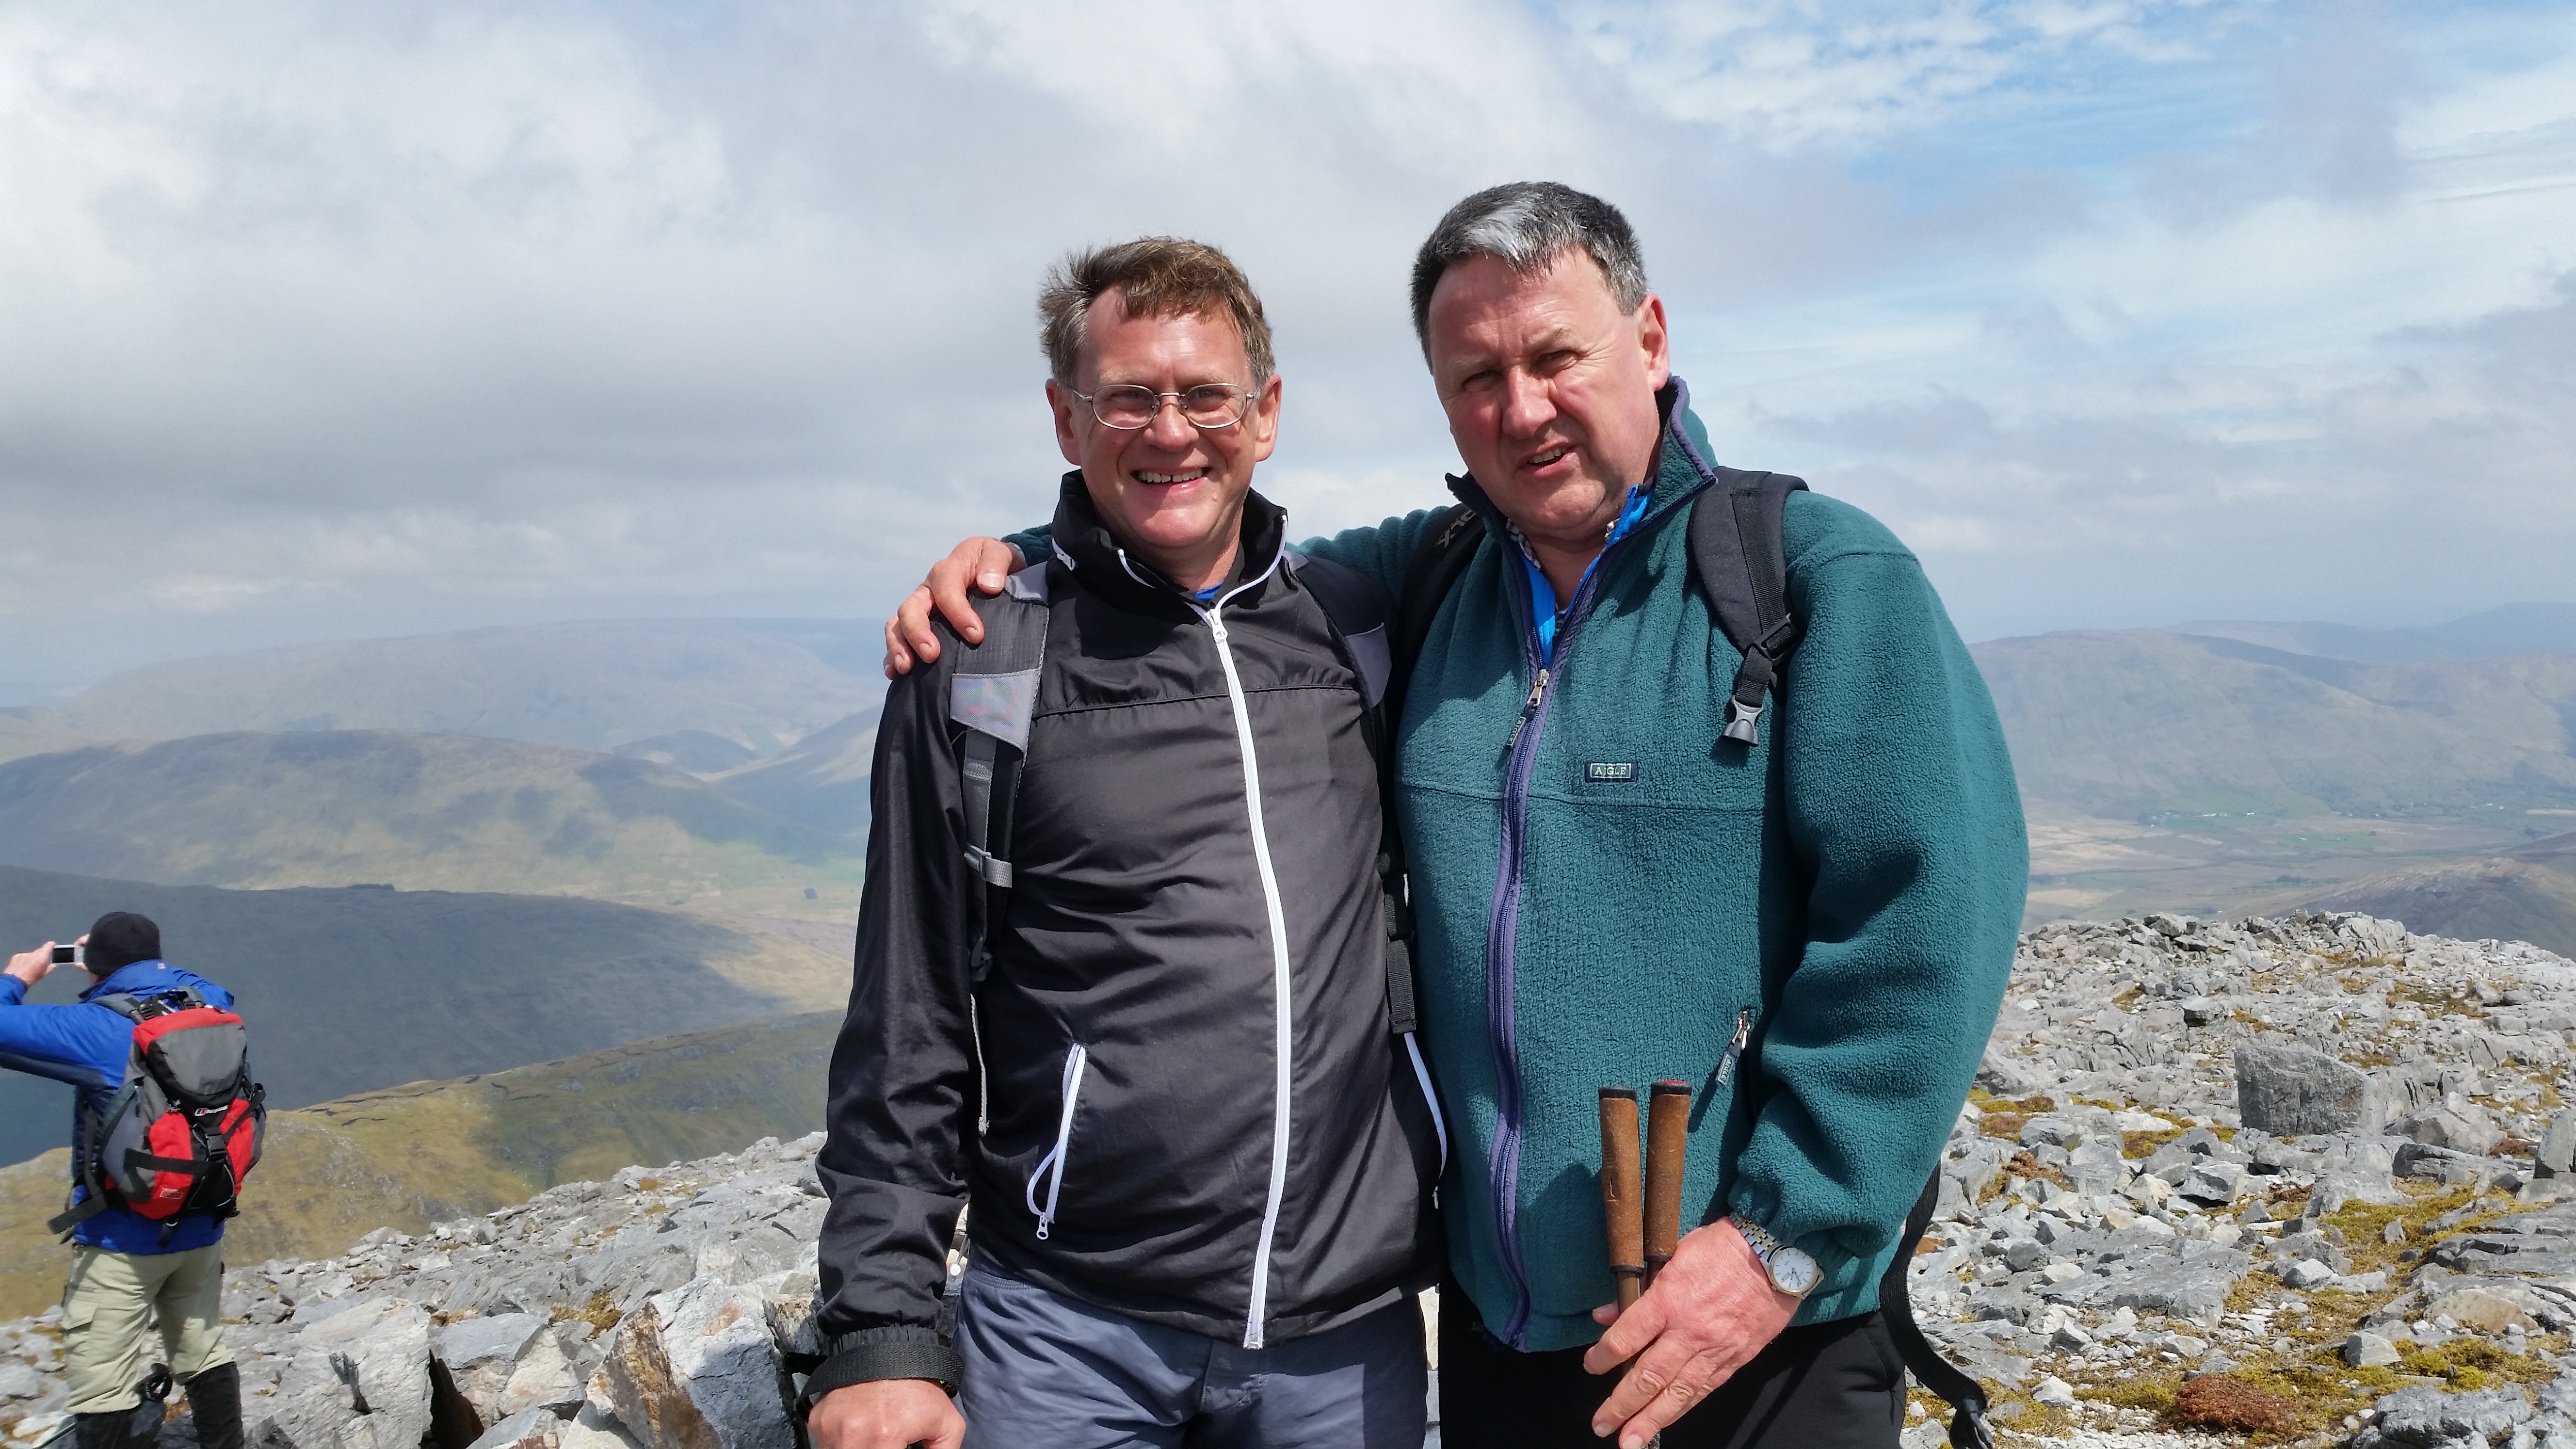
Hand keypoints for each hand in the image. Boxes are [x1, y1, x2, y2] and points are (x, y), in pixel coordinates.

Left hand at [6, 944, 57, 986]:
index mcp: (42, 957)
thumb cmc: (29, 979)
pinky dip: (22, 961)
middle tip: (38, 964)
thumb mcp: (42, 975)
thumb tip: (53, 966)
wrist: (14, 981)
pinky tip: (21, 968)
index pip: (49, 945)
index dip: (51, 945)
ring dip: (30, 959)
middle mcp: (33, 953)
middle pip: (39, 951)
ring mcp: (24, 954)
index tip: (52, 946)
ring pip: (30, 955)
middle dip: (40, 956)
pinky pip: (22, 957)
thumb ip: (49, 968)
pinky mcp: (16, 956)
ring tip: (28, 968)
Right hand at [806, 1379, 962, 1448]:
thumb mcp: (947, 1422)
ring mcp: (829, 1429)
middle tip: (885, 1441)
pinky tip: (856, 1429)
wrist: (886, 1347)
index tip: (898, 1446)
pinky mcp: (817, 1420)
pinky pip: (825, 1444)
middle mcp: (851, 1437)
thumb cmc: (917, 1386)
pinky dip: (840, 1443)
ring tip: (870, 1435)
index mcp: (883, 1437)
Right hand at [883, 538, 1025, 676]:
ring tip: (905, 667)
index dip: (958, 613)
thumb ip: (995, 563)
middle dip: (918, 632)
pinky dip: (892, 655)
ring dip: (899, 646)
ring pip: (898, 624)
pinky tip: (894, 674)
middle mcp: (927, 590)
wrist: (990, 569)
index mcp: (947, 570)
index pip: (946, 590)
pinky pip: (897, 637)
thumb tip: (989, 585)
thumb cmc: (994, 564)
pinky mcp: (916, 624)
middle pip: (911, 608)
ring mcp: (919, 607)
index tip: (976, 636)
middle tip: (931, 655)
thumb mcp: (1000, 553)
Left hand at [1581, 1220, 1798, 1447]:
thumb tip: (1605, 1315)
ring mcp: (1714, 1350)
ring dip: (1650, 1420)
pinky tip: (1665, 1421)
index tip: (1590, 1366)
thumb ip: (1638, 1289)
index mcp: (1669, 1299)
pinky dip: (1682, 1409)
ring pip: (1676, 1394)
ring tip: (1630, 1443)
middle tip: (1601, 1425)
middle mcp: (1689, 1331)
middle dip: (1622, 1405)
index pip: (1626, 1338)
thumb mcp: (1672, 1254)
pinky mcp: (1734, 1360)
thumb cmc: (1721, 1247)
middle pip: (1648, 1376)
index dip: (1602, 1357)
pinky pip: (1703, 1390)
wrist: (1776, 1255)